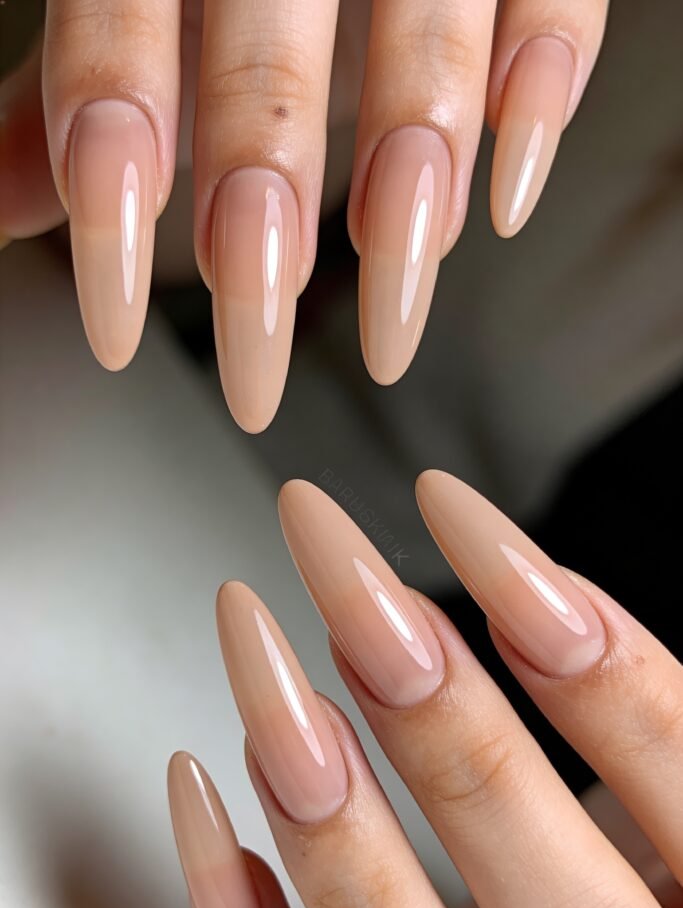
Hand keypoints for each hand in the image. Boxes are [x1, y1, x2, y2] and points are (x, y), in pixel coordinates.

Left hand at [1, 1, 607, 428]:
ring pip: (426, 38)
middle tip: (253, 372)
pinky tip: (503, 201)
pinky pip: (552, 1)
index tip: (118, 333)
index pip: (114, 52)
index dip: (112, 202)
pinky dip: (538, 97)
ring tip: (389, 311)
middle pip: (267, 70)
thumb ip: (81, 95)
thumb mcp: (151, 20)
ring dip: (410, 184)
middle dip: (259, 225)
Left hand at [168, 474, 682, 907]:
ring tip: (262, 664)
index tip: (460, 514)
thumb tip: (538, 605)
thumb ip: (653, 759)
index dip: (580, 635)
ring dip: (324, 805)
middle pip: (534, 875)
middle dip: (431, 702)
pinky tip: (214, 823)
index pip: (674, 759)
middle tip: (334, 567)